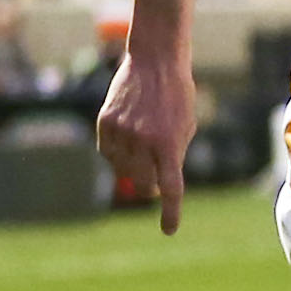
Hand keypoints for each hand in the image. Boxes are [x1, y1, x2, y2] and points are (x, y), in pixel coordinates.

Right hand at [95, 51, 197, 233]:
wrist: (155, 61)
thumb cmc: (178, 95)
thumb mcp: (186, 126)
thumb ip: (173, 155)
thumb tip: (159, 183)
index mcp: (169, 143)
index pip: (171, 188)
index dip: (170, 212)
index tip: (169, 229)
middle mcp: (143, 141)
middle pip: (143, 183)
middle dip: (150, 188)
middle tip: (155, 185)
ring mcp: (121, 132)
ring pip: (122, 170)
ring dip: (133, 169)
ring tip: (143, 150)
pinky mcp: (104, 123)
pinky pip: (107, 153)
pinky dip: (116, 156)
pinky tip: (126, 145)